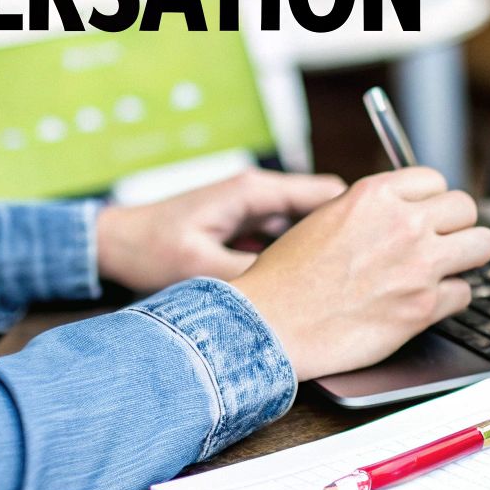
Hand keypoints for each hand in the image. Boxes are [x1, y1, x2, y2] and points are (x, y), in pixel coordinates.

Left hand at [94, 170, 347, 291]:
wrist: (112, 246)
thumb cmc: (147, 249)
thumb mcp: (201, 270)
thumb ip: (252, 280)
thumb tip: (295, 299)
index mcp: (253, 191)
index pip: (327, 194)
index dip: (357, 221)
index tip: (377, 248)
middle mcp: (258, 195)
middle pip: (322, 213)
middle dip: (343, 241)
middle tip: (365, 275)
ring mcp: (252, 212)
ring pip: (306, 230)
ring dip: (320, 254)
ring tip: (341, 286)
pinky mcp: (245, 230)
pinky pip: (284, 242)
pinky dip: (296, 261)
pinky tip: (305, 289)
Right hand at [229, 168, 489, 379]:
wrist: (271, 325)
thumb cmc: (286, 278)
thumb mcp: (324, 217)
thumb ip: (368, 209)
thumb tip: (400, 209)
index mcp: (375, 194)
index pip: (435, 180)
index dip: (431, 201)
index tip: (427, 215)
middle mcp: (404, 223)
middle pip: (466, 208)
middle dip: (456, 226)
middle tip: (441, 243)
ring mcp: (419, 265)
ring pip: (482, 246)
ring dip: (466, 258)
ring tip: (446, 270)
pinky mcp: (424, 307)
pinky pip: (465, 294)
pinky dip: (449, 300)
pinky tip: (426, 303)